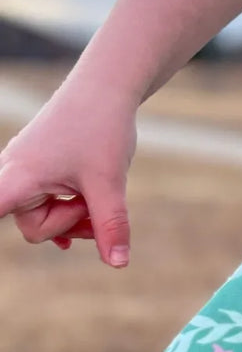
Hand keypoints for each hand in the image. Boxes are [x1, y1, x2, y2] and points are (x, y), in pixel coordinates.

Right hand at [0, 82, 136, 266]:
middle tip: (97, 207)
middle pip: (34, 228)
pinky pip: (47, 200)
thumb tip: (118, 264)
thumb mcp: (109, 183)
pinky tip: (82, 216)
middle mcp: (13, 174)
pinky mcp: (40, 166)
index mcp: (17, 179)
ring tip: (98, 198)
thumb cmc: (101, 129)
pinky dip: (68, 208)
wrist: (107, 87)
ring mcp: (25, 169)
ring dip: (73, 216)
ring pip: (44, 215)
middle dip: (69, 226)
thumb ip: (110, 226)